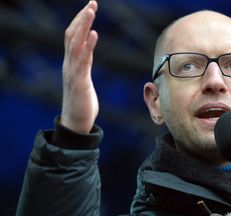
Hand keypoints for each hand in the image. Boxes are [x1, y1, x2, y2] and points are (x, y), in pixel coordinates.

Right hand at [61, 1, 98, 132]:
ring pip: (75, 43)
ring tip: (91, 10)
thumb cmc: (82, 103)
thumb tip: (88, 53)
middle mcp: (70, 65)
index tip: (89, 7)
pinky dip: (88, 45)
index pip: (72, 37)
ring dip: (83, 25)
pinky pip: (82, 60)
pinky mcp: (79, 82)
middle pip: (71, 35)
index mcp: (71, 64)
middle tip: (92, 3)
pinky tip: (94, 34)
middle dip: (82, 18)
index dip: (80, 22)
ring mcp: (73, 72)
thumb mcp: (83, 80)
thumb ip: (84, 65)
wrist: (76, 123)